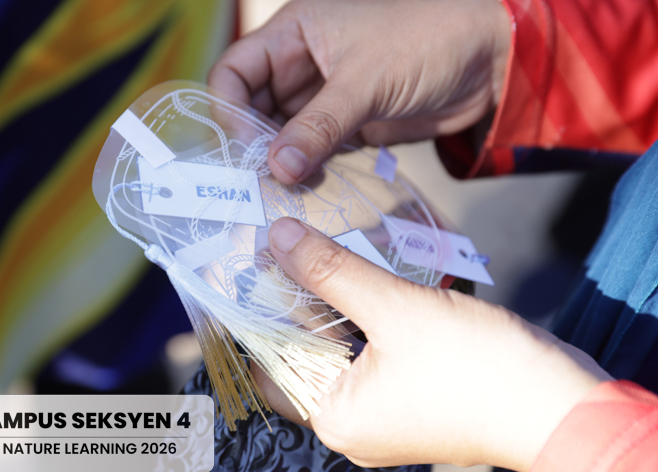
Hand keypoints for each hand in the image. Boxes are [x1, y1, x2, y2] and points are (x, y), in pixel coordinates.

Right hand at [209, 0, 510, 183]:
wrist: (489, 62)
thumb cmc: (429, 42)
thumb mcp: (366, 80)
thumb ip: (319, 125)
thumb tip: (275, 169)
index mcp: (295, 33)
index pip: (235, 71)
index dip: (230, 109)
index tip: (246, 148)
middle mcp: (301, 64)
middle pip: (252, 108)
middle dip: (254, 143)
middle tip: (262, 183)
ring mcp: (323, 97)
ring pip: (280, 135)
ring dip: (280, 163)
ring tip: (286, 191)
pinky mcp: (346, 125)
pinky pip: (312, 151)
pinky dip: (306, 171)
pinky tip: (308, 189)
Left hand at [256, 217, 610, 471]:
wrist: (560, 402)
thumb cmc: (476, 367)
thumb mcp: (395, 309)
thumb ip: (332, 272)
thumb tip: (278, 238)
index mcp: (333, 416)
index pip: (269, 362)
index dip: (258, 311)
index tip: (251, 263)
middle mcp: (350, 423)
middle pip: (303, 353)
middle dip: (296, 301)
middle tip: (283, 247)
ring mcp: (383, 413)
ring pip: (338, 349)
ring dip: (331, 305)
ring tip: (316, 251)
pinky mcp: (410, 397)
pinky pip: (370, 353)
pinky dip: (362, 318)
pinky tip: (361, 277)